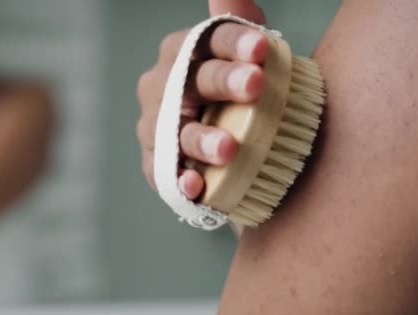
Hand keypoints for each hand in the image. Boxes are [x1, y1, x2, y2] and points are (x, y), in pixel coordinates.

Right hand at [137, 0, 266, 198]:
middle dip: (223, 81)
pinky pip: (164, 173)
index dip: (233, 42)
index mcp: (183, 52)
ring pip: (174, 131)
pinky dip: (180, 180)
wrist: (225, 144)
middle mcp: (162, 85)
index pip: (207, 40)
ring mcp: (155, 127)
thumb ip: (238, 24)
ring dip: (200, 138)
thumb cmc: (236, 95)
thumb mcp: (243, 58)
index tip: (262, 47)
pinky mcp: (158, 165)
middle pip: (190, 80)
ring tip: (229, 147)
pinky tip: (196, 186)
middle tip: (256, 84)